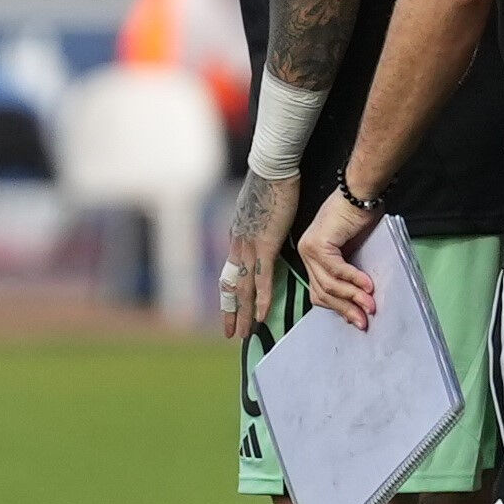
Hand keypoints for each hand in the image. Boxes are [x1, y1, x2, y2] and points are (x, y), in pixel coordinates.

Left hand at [218, 171, 298, 341]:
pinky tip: (260, 316)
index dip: (230, 294)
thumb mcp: (260, 208)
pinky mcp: (264, 245)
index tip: (230, 310)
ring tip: (243, 334)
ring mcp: (249, 246)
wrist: (273, 168)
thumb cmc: (271, 182)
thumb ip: (260, 223)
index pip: (231, 272)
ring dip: (243, 314)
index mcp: (237, 236)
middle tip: (232, 334)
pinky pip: (262, 279)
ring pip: (243, 288)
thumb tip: (265, 228)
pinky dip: (260, 299)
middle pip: (232, 286)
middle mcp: (237, 245)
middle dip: (231, 312)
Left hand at [294, 189, 380, 326]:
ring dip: (352, 297)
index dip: (339, 308)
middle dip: (346, 309)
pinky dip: (353, 280)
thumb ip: (350, 274)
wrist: (360, 193)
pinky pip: (336, 270)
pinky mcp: (318, 244)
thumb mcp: (354, 251)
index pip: (320, 292)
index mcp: (313, 257)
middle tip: (364, 321)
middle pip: (323, 293)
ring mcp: (309, 249)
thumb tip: (359, 301)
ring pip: (329, 284)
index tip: (356, 320)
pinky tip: (367, 286)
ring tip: (370, 306)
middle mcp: (306, 254)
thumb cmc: (361, 216)